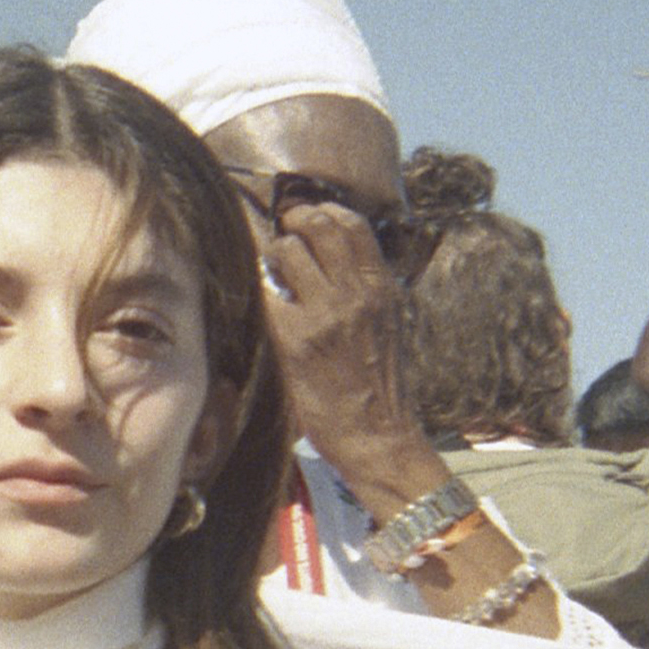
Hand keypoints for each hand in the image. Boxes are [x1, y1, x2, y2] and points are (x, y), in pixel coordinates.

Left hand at [264, 202, 438, 511]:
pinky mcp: (297, 342)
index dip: (323, 210)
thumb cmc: (383, 387)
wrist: (381, 438)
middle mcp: (357, 294)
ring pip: (286, 252)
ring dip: (272, 256)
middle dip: (292, 220)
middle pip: (318, 225)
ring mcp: (326, 315)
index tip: (307, 216)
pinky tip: (258, 304)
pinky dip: (258, 293)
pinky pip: (265, 296)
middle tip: (281, 233)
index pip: (352, 224)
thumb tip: (339, 258)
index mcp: (383, 288)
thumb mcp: (390, 325)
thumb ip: (369, 290)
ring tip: (271, 275)